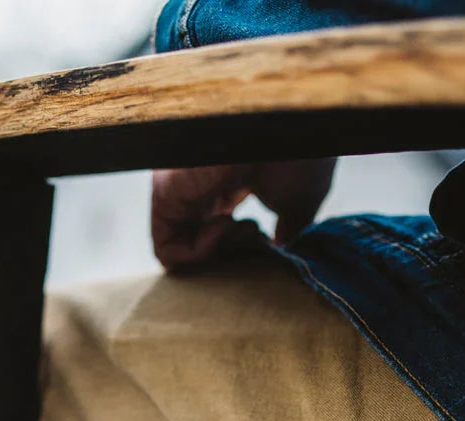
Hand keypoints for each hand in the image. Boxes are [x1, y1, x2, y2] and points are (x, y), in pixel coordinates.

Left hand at [151, 159, 335, 270]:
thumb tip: (281, 248)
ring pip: (178, 250)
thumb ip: (288, 227)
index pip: (216, 226)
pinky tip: (224, 226)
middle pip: (196, 241)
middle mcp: (197, 185)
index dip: (240, 245)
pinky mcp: (164, 196)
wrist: (288, 121)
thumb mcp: (300, 198)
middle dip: (228, 252)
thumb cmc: (300, 151)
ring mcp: (178, 190)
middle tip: (255, 237)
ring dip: (216, 254)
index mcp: (226, 180)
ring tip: (242, 228)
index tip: (266, 237)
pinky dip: (197, 254)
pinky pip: (166, 250)